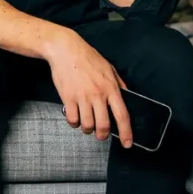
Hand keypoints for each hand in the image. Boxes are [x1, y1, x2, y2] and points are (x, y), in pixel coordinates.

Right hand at [44, 28, 132, 147]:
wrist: (65, 49)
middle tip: (101, 135)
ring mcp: (82, 97)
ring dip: (87, 129)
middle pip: (103, 126)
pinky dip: (74, 123)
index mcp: (111, 88)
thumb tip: (127, 98)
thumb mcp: (109, 68)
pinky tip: (75, 118)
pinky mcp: (67, 97)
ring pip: (87, 125)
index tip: (127, 144)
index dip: (126, 133)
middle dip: (102, 135)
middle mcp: (97, 95)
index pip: (122, 116)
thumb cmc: (88, 57)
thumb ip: (119, 84)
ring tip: (86, 125)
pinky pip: (72, 119)